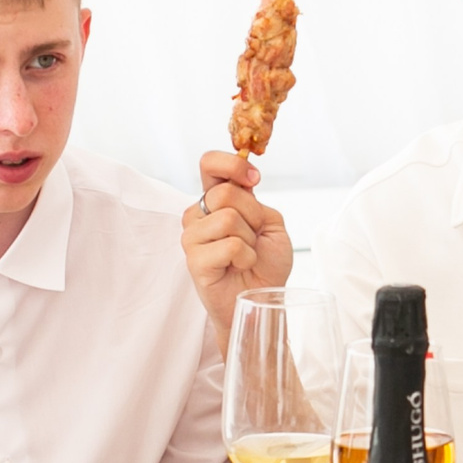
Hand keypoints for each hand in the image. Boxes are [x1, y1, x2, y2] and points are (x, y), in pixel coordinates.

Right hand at [182, 151, 294, 347]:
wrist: (264, 297)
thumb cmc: (265, 263)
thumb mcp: (270, 223)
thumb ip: (254, 201)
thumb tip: (242, 185)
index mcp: (216, 200)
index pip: (209, 165)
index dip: (231, 165)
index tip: (254, 180)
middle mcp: (199, 214)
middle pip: (225, 193)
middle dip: (252, 217)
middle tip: (252, 239)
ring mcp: (192, 237)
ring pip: (227, 219)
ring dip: (249, 241)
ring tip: (244, 256)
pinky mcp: (194, 260)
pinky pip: (230, 245)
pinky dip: (245, 257)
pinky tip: (238, 267)